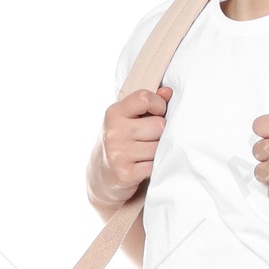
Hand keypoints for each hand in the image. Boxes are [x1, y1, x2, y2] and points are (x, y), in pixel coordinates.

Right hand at [91, 86, 172, 209]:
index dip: (158, 105)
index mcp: (114, 113)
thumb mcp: (126, 120)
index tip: (158, 113)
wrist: (101, 176)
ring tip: (146, 154)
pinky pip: (154, 166)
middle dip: (160, 133)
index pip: (144, 98)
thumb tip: (168, 92)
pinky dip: (154, 167)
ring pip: (159, 147)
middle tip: (150, 139)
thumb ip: (146, 104)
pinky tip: (144, 166)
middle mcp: (114, 132)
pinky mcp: (125, 174)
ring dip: (158, 152)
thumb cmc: (120, 143)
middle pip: (158, 125)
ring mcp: (118, 154)